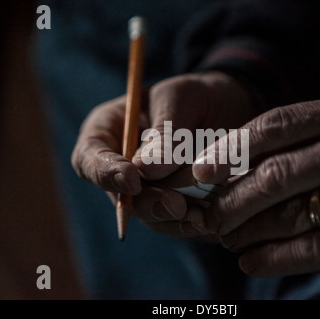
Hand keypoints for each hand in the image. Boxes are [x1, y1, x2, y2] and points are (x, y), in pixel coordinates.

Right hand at [71, 71, 256, 238]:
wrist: (229, 109)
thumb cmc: (197, 96)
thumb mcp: (181, 99)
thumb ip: (164, 132)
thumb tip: (144, 171)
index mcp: (109, 132)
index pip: (90, 158)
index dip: (105, 173)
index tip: (131, 180)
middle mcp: (123, 167)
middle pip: (121, 196)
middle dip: (147, 203)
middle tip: (175, 205)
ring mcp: (149, 189)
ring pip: (151, 215)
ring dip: (172, 219)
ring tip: (200, 216)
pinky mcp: (175, 205)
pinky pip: (176, 222)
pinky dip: (191, 223)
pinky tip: (209, 219)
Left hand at [193, 90, 319, 297]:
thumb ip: (302, 149)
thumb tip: (230, 169)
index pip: (279, 124)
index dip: (233, 148)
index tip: (201, 171)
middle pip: (278, 172)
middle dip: (233, 199)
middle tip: (210, 216)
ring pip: (290, 214)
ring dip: (248, 231)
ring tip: (228, 239)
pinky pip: (311, 249)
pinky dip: (273, 258)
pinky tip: (251, 262)